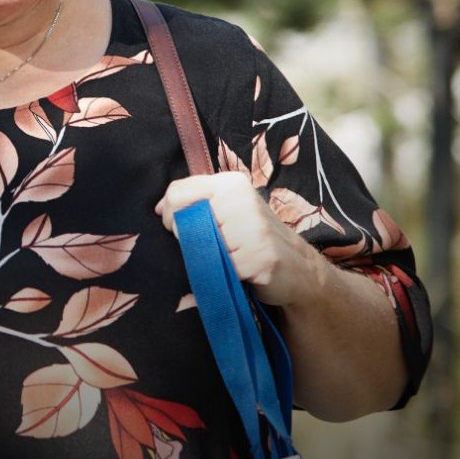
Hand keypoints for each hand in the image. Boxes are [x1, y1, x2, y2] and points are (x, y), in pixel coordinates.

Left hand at [156, 172, 324, 306]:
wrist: (300, 269)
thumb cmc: (255, 238)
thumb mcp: (229, 210)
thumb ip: (197, 202)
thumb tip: (159, 208)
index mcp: (231, 184)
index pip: (178, 192)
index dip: (170, 215)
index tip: (179, 228)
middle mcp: (242, 199)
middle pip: (184, 221)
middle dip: (189, 240)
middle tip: (212, 247)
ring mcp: (253, 228)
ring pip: (201, 246)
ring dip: (211, 259)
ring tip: (233, 257)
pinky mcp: (260, 256)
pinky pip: (222, 268)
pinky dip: (226, 274)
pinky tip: (243, 271)